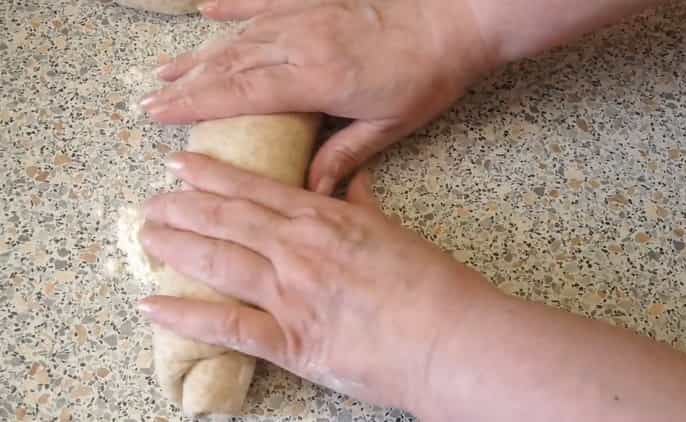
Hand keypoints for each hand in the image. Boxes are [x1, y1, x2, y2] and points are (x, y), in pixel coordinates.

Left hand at [137, 152, 493, 411]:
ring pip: (220, 263)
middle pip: (228, 221)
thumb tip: (355, 180)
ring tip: (148, 236)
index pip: (257, 190)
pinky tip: (152, 305)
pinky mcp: (292, 342)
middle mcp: (300, 250)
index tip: (180, 163)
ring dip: (178, 247)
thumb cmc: (431, 284)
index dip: (213, 175)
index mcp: (326, 221)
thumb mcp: (394, 233)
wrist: (450, 337)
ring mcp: (292, 295)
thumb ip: (365, 206)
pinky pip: (229, 327)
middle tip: (150, 202)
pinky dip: (186, 317)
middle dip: (184, 208)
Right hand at [139, 0, 491, 193]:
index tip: (158, 113)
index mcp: (317, 78)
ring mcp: (307, 17)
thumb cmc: (427, 77)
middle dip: (185, 83)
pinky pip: (264, 2)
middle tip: (147, 99)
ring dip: (200, 53)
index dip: (195, 104)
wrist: (453, 22)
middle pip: (230, 64)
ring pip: (239, 36)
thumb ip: (345, 156)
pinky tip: (207, 12)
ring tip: (164, 68)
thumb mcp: (390, 126)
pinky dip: (233, 7)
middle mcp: (302, 42)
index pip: (242, 92)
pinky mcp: (316, 2)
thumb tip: (309, 189)